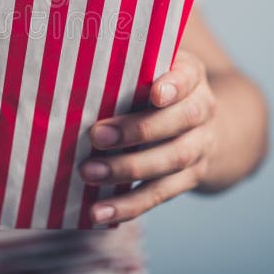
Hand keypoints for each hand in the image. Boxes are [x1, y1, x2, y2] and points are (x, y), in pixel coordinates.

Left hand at [78, 50, 217, 224]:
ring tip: (89, 174)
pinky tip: (99, 213)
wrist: (201, 123)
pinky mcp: (187, 179)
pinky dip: (128, 206)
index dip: (174, 85)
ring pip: (170, 162)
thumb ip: (126, 63)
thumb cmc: (155, 84)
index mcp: (191, 76)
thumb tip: (72, 60)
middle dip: (137, 131)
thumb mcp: (150, 65)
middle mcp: (202, 111)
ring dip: (127, 170)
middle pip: (179, 122)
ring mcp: (198, 148)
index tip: (155, 93)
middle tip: (95, 136)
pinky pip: (159, 195)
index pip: (188, 76)